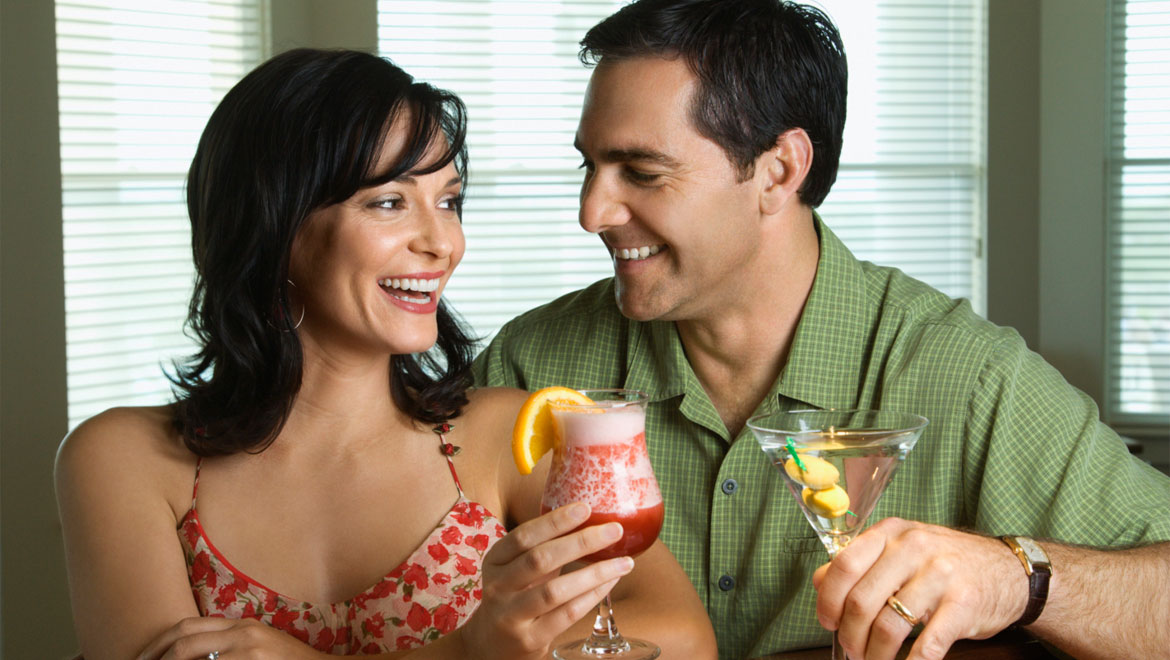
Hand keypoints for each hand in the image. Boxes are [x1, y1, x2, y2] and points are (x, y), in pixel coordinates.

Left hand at [136, 616, 324, 659]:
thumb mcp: (259, 646)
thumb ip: (229, 645)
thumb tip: (190, 655)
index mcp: (240, 624)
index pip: (185, 627)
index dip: (155, 644)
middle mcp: (242, 631)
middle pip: (182, 639)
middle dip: (153, 657)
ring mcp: (248, 649)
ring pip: (191, 654)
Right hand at [455, 501, 635, 659]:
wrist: (490, 646)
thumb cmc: (514, 598)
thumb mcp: (516, 570)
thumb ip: (542, 548)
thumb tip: (586, 518)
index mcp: (495, 561)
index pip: (524, 536)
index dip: (555, 521)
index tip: (585, 508)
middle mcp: (498, 587)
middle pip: (540, 559)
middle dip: (581, 542)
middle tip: (615, 530)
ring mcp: (511, 616)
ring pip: (555, 590)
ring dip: (595, 573)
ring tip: (625, 562)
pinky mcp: (528, 640)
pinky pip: (566, 614)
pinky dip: (592, 596)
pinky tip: (610, 583)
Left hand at [811, 517, 1027, 659]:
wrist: (1008, 571)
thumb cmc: (947, 563)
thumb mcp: (902, 549)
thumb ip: (862, 562)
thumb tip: (820, 582)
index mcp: (892, 533)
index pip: (844, 565)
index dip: (828, 599)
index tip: (826, 620)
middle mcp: (913, 548)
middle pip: (861, 601)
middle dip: (850, 635)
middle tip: (852, 649)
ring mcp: (940, 576)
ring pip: (889, 626)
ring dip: (875, 654)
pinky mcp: (963, 605)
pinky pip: (927, 645)